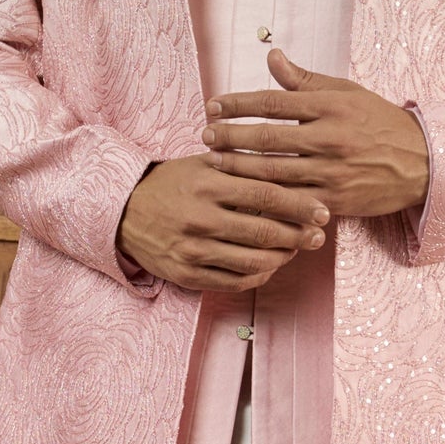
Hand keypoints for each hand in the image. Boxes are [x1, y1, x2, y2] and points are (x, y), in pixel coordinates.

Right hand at [118, 155, 327, 293]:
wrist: (122, 212)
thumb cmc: (169, 184)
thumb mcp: (201, 163)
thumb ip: (240, 163)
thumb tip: (288, 161)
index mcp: (208, 185)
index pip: (266, 195)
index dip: (300, 205)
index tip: (322, 211)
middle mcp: (201, 219)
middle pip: (265, 231)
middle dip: (299, 236)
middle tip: (318, 236)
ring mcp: (194, 251)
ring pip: (254, 261)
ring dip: (282, 258)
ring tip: (295, 250)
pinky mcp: (188, 275)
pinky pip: (235, 282)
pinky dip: (259, 276)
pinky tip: (270, 266)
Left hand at [205, 49, 429, 217]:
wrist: (421, 162)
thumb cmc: (379, 123)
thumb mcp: (346, 93)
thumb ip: (305, 79)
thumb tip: (271, 56)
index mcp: (330, 106)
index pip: (273, 102)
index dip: (238, 104)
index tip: (213, 106)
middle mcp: (329, 138)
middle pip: (267, 139)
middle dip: (230, 137)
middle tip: (204, 136)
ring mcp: (332, 172)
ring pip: (274, 172)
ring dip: (239, 168)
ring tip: (214, 163)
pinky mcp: (335, 200)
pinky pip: (293, 201)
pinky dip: (266, 198)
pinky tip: (243, 196)